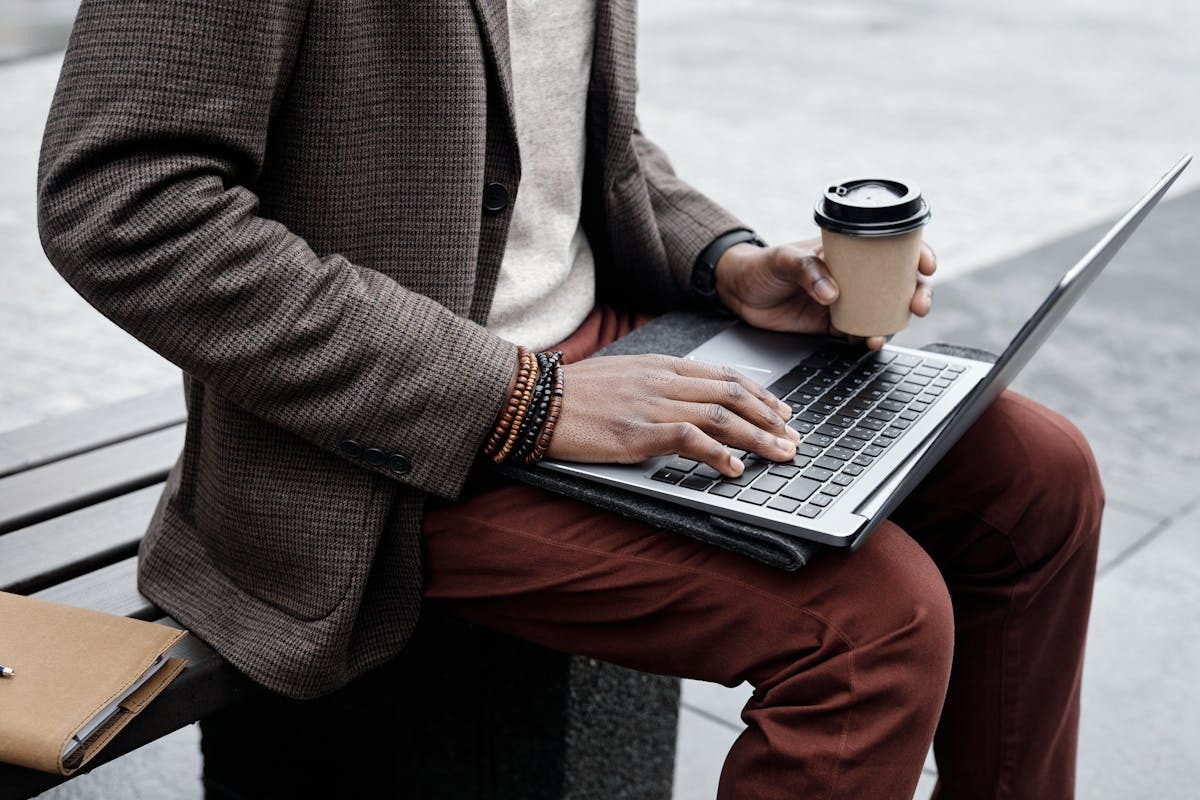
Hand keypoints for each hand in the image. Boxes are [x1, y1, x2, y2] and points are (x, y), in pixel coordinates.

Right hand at [545, 354, 801, 477]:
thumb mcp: (622, 377)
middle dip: (769, 417)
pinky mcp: (636, 432)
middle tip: (793, 437)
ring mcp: (651, 405)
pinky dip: (718, 454)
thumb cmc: (572, 394)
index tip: (781, 411)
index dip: (760, 394)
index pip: (724, 375)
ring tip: (780, 454)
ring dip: (757, 437)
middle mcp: (662, 381)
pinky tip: (734, 469)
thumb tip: (686, 401)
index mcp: (660, 366)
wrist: (533, 400)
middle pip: (731, 394)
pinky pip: (689, 439)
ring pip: (721, 415)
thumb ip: (656, 385)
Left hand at [715, 238, 937, 349]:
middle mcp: (853, 276)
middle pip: (898, 283)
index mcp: (848, 251)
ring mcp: (845, 301)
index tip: (926, 265)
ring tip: (884, 331)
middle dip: (917, 294)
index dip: (917, 254)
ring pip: (883, 311)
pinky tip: (868, 342)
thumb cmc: (762, 264)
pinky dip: (868, 338)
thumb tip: (832, 294)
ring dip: (893, 322)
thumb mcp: (784, 259)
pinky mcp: (833, 324)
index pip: (892, 248)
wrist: (739, 291)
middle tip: (918, 305)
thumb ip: (807, 270)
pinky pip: (859, 332)